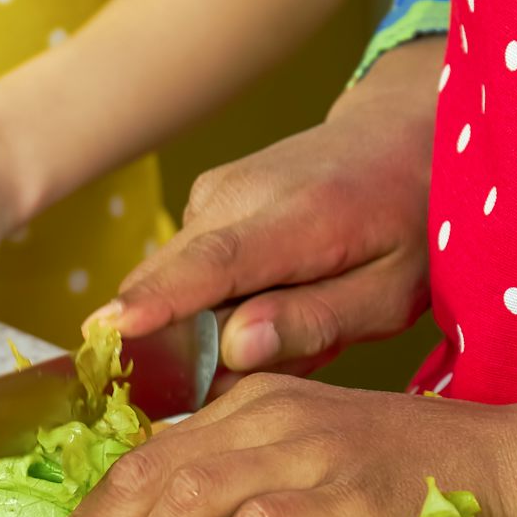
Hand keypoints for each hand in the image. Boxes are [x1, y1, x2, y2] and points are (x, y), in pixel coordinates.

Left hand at [10, 373, 516, 516]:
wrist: (511, 471)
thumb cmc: (406, 484)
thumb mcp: (307, 461)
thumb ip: (238, 489)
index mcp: (249, 405)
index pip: (140, 460)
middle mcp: (268, 416)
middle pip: (144, 477)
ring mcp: (309, 452)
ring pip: (186, 501)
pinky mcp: (350, 498)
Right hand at [94, 35, 441, 374]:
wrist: (400, 138)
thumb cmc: (407, 225)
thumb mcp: (391, 292)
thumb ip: (316, 321)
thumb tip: (236, 348)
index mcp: (299, 217)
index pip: (214, 262)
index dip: (159, 302)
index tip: (108, 333)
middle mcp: (238, 195)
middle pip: (171, 283)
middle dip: (183, 349)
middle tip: (247, 378)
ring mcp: (211, 194)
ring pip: (172, 283)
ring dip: (206, 327)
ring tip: (283, 325)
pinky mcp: (200, 203)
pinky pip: (183, 271)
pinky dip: (210, 303)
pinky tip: (267, 299)